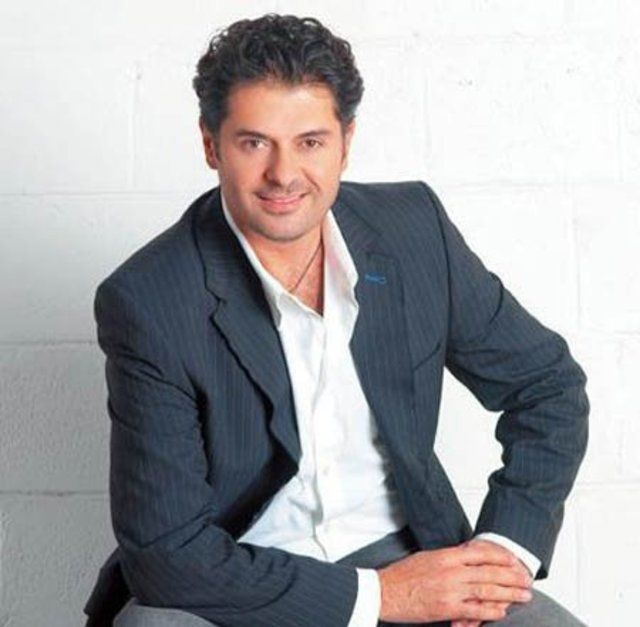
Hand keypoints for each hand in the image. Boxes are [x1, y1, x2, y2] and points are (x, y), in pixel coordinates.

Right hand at [377, 538, 533, 623]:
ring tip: (523, 595)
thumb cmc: (403, 575)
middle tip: (527, 579)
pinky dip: (491, 610)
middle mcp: (451, 571)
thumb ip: (449, 557)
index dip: (501, 556)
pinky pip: (475, 609)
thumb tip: (468, 555)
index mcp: (446, 555)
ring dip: (509, 593)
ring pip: (487, 590)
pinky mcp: (447, 609)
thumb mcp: (427, 557)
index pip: (481, 552)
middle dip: (512, 576)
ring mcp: (450, 590)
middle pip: (489, 572)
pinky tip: (502, 610)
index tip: (514, 560)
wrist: (385, 592)